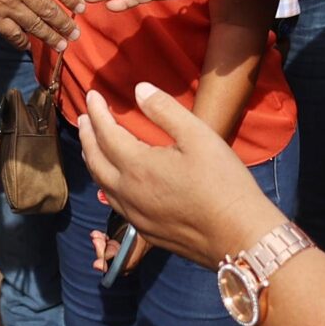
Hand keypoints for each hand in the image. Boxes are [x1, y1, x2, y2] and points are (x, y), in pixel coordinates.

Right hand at [0, 0, 81, 46]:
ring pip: (33, 23)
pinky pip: (9, 32)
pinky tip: (27, 46)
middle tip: (76, 33)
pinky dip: (20, 41)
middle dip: (64, 22)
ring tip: (62, 45)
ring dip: (49, 35)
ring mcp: (3, 2)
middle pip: (48, 8)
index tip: (81, 5)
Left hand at [77, 82, 285, 267]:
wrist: (240, 236)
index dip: (97, 113)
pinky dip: (107, 184)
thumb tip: (138, 89)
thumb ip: (164, 110)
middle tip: (84, 118)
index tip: (92, 95)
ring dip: (93, 160)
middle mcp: (128, 193)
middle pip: (95, 160)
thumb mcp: (198, 135)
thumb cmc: (223, 182)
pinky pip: (116, 203)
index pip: (106, 134)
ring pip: (102, 185)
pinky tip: (115, 182)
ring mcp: (135, 216)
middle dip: (88, 136)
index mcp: (137, 166)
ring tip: (91, 145)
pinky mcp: (147, 232)